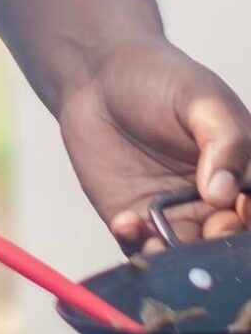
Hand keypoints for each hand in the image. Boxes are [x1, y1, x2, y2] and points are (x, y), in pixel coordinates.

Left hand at [57, 38, 250, 247]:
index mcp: (246, 177)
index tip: (241, 210)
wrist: (98, 75)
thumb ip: (224, 141)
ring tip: (161, 242)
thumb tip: (226, 192)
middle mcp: (219, 205)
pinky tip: (128, 222)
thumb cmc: (160, 80)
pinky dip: (138, 245)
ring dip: (180, 257)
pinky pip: (143, 247)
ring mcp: (178, 215)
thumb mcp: (201, 98)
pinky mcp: (137, 219)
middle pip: (231, 243)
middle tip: (208, 231)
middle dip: (223, 247)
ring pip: (189, 255)